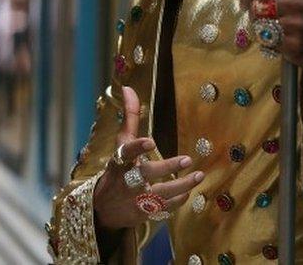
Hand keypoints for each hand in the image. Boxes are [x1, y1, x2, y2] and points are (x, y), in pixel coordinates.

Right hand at [92, 86, 203, 230]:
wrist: (102, 209)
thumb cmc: (117, 169)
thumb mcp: (121, 144)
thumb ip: (129, 117)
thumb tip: (128, 88)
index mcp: (119, 162)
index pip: (126, 153)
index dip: (137, 148)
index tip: (150, 141)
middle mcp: (126, 181)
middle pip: (146, 175)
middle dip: (166, 168)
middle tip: (187, 159)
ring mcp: (135, 199)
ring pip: (160, 194)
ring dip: (181, 186)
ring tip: (199, 176)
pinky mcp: (143, 213)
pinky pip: (163, 209)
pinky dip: (177, 201)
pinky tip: (189, 192)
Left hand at [240, 0, 302, 70]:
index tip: (245, 0)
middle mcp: (300, 1)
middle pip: (256, 6)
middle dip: (256, 13)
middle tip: (265, 16)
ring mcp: (298, 23)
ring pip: (259, 24)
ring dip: (261, 28)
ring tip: (273, 27)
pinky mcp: (295, 44)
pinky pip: (266, 42)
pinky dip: (268, 42)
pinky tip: (280, 39)